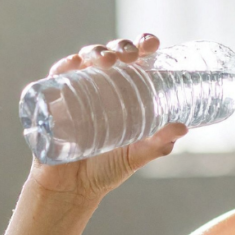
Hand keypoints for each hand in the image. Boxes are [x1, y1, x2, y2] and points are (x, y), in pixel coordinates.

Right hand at [26, 33, 187, 205]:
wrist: (72, 191)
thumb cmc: (105, 169)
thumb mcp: (136, 156)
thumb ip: (158, 144)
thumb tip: (182, 127)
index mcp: (121, 93)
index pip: (132, 61)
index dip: (141, 46)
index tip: (151, 44)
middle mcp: (97, 87)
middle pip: (109, 55)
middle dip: (120, 46)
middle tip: (131, 55)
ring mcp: (74, 92)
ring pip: (83, 60)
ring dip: (95, 52)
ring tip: (108, 60)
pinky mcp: (51, 103)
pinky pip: (55, 77)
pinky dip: (63, 67)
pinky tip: (73, 64)